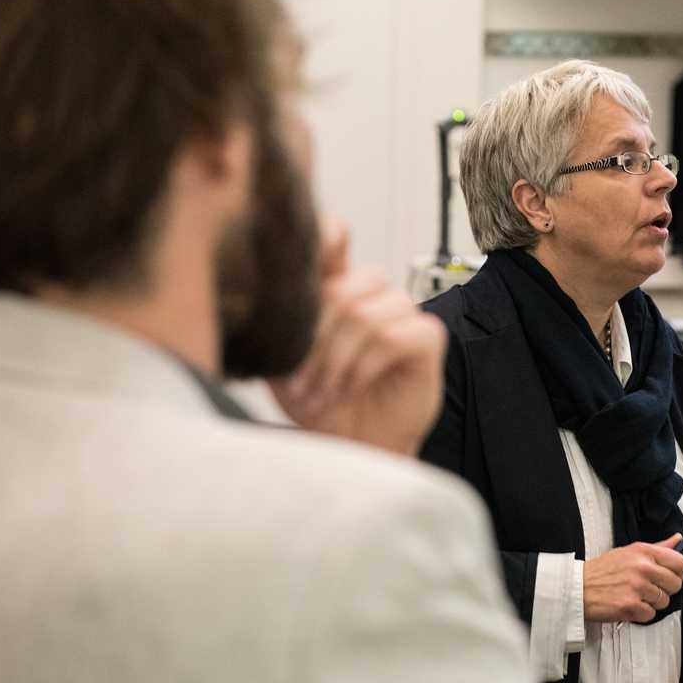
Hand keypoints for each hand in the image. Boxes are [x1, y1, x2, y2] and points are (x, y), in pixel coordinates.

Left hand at [268, 216, 446, 455]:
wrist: (351, 445)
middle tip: (299, 383)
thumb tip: (255, 296)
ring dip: (335, 360)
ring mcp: (402, 311)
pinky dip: (363, 367)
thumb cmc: (318, 402)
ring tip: (322, 391)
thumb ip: (275, 324)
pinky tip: (350, 387)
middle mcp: (372, 293)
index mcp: (336, 287)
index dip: (323, 237)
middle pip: (341, 290)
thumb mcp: (282, 361)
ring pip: (364, 315)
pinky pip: (392, 337)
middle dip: (313, 342)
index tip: (300, 258)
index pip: (334, 237)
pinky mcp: (427, 337)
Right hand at [583, 534, 682, 622]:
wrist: (579, 587)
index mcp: (644, 552)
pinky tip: (630, 605)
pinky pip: (650, 614)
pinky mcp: (631, 606)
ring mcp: (637, 587)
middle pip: (675, 584)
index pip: (679, 562)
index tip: (670, 576)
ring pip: (664, 601)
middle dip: (665, 590)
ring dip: (652, 603)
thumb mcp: (629, 551)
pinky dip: (641, 614)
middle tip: (650, 589)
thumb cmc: (602, 570)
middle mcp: (643, 568)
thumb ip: (657, 547)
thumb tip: (677, 539)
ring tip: (636, 596)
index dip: (678, 573)